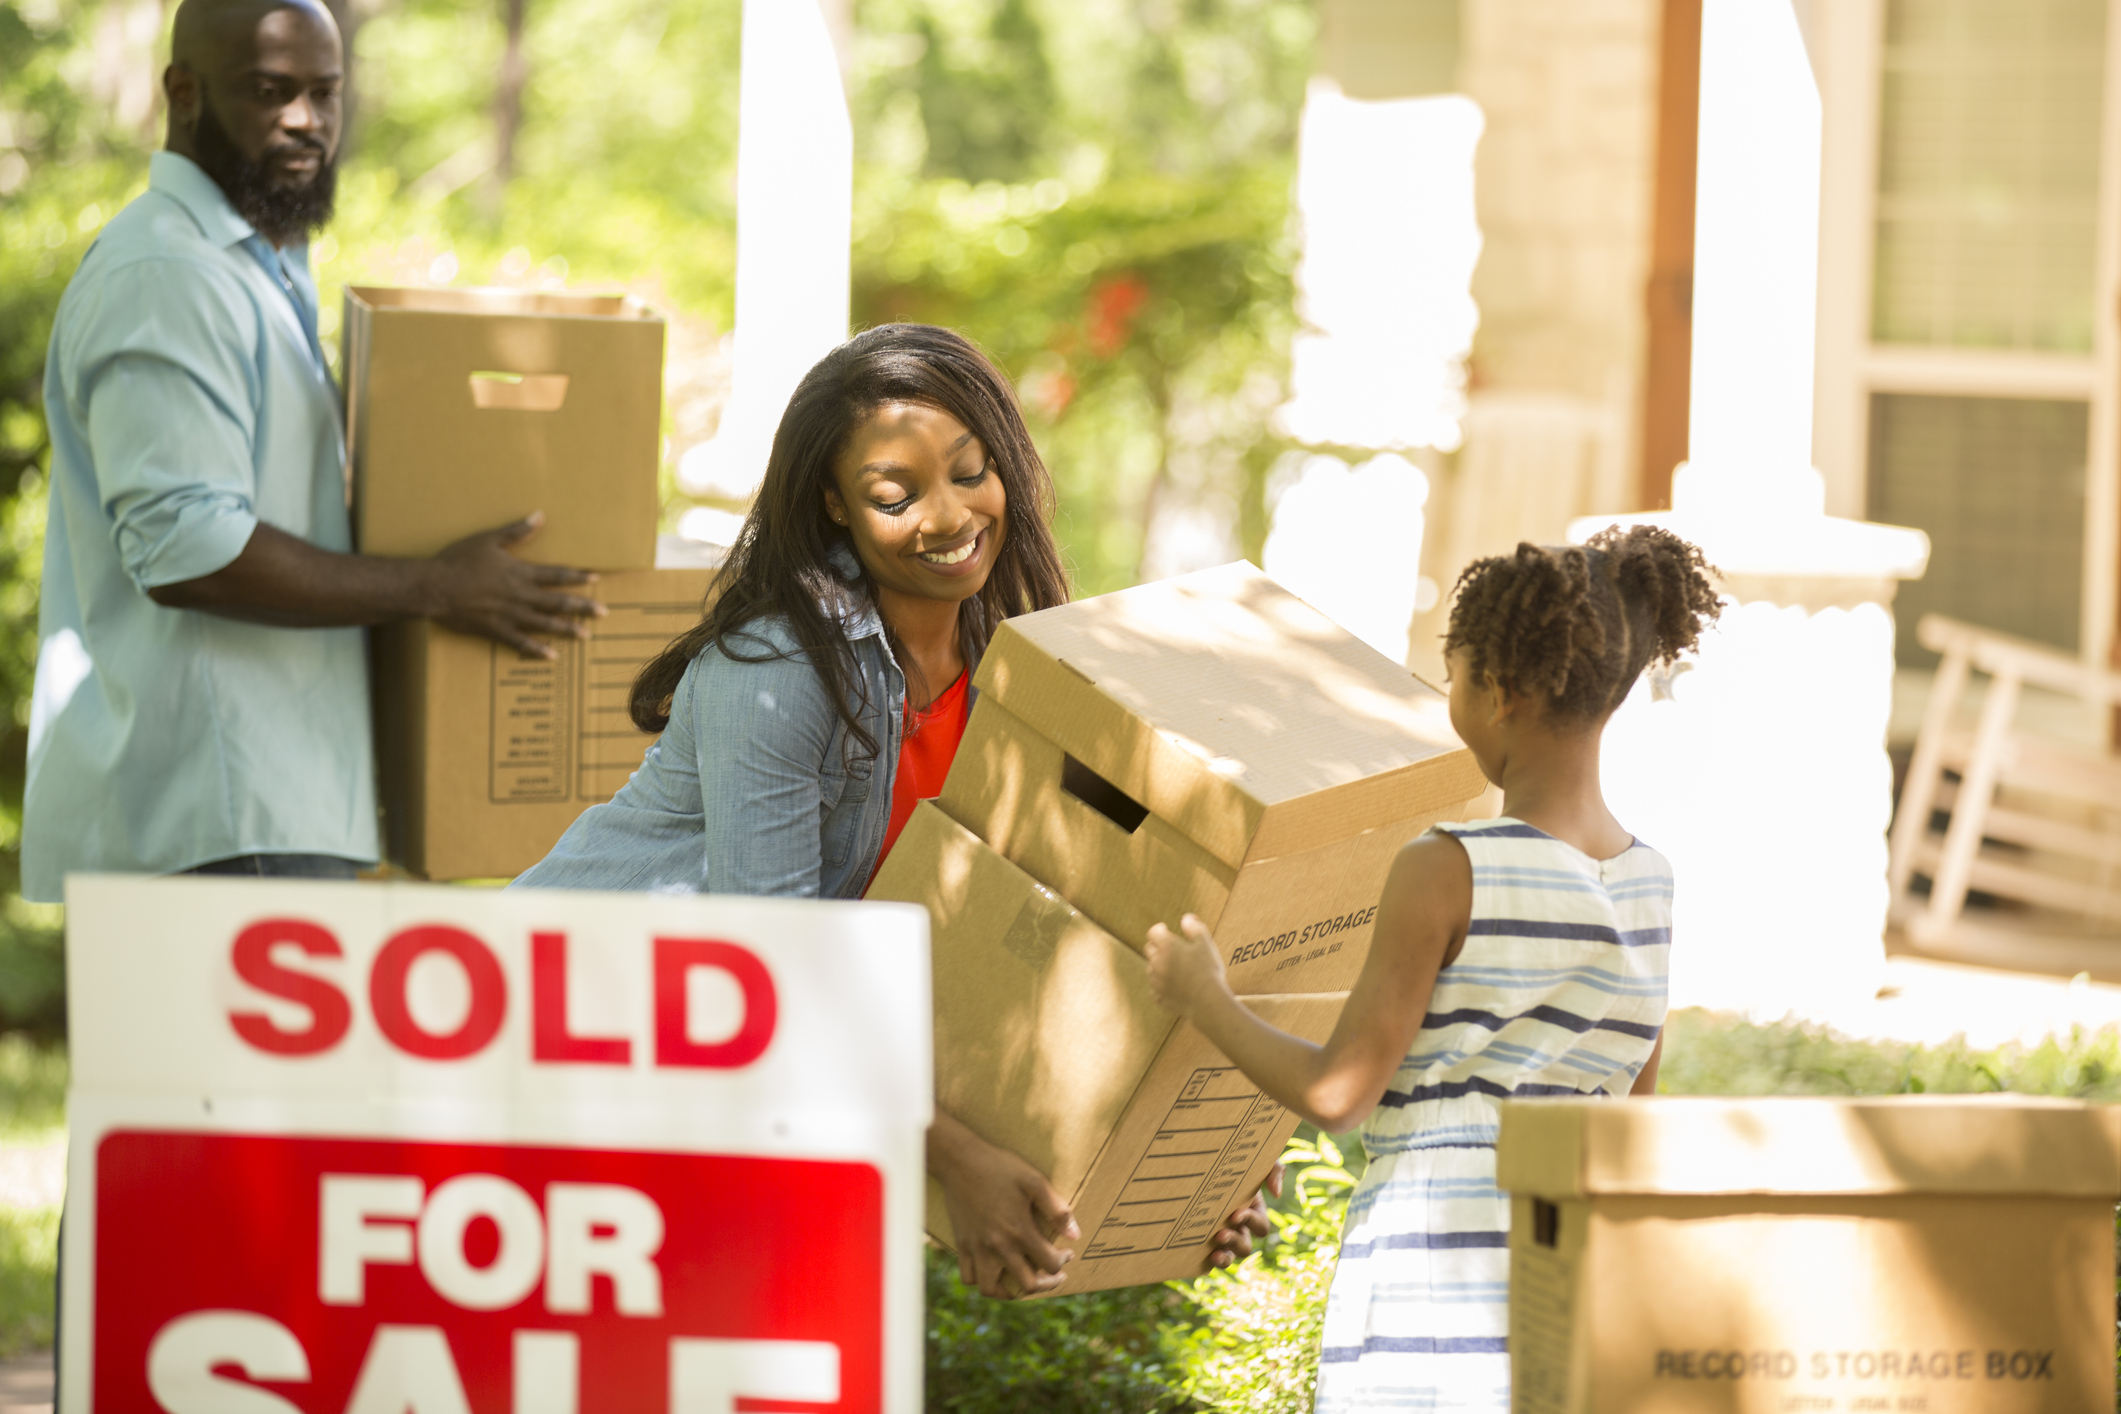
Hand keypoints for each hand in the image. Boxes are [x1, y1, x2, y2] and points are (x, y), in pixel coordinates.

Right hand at [426, 512, 603, 657]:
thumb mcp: (488, 540)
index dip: (577, 576)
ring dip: (567, 629)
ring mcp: (509, 615)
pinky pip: (520, 642)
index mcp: (520, 573)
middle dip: (582, 607)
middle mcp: (520, 596)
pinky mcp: (496, 630)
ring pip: (545, 624)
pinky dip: (537, 649)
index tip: (596, 578)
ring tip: (585, 635)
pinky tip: (552, 656)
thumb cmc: (458, 560)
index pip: (556, 575)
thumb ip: (516, 531)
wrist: (433, 586)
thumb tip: (539, 515)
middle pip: (558, 602)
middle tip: (604, 612)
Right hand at [936, 1139, 1077, 1299]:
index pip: (1049, 1264)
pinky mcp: (962, 1245)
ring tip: (1022, 1282)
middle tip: (1055, 1275)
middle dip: (1047, 1283)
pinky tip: (994, 1271)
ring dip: (1011, 1292)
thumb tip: (1075, 1235)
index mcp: (1019, 1231)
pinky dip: (981, 1281)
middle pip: (1027, 1285)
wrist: (960, 1161)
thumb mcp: (1034, 1181)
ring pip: (992, 1290)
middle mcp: (998, 1246)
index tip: (1067, 1252)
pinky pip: (969, 1277)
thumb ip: (1057, 1209)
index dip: (1063, 1262)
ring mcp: (978, 1249)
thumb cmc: (1000, 1167)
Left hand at [1144, 913, 1230, 1018]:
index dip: (1159, 929)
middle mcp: (1157, 962)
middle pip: (1148, 949)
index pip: (1153, 932)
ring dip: (1158, 966)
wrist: (1207, 1000)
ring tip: (1174, 968)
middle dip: (1157, 946)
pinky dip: (1160, 986)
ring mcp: (1156, 981)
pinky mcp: (1159, 997)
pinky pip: (1154, 989)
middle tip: (1170, 949)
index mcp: (1167, 946)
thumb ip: (1194, 928)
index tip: (1165, 929)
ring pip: (1150, 969)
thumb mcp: (1205, 943)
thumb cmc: (1208, 969)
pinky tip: (1171, 986)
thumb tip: (1186, 918)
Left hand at [1207, 1162, 1282, 1269]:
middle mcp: (1238, 1228)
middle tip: (1220, 1234)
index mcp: (1253, 1211)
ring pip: (1228, 1257)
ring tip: (1214, 1252)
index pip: (1260, 1225)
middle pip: (1245, 1247)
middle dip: (1235, 1242)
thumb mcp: (1256, 1160)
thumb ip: (1273, 1169)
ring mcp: (1219, 1236)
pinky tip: (1197, 1256)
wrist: (1198, 1161)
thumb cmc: (1233, 1160)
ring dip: (1224, 1258)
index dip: (1251, 1221)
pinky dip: (1204, 1262)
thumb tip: (1276, 1193)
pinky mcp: (1199, 1240)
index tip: (1236, 1213)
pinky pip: (1204, 1259)